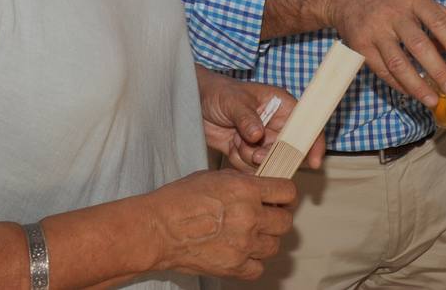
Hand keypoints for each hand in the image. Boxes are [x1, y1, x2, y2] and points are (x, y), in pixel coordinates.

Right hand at [146, 169, 295, 280]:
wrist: (157, 229)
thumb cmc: (178, 201)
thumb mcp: (215, 177)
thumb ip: (242, 183)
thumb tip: (260, 187)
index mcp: (246, 190)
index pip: (287, 192)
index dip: (284, 195)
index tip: (280, 198)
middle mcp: (250, 216)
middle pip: (285, 221)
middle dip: (278, 218)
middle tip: (266, 217)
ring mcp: (244, 244)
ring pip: (275, 246)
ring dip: (265, 240)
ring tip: (250, 236)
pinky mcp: (234, 267)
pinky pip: (259, 268)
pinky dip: (253, 262)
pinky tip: (242, 253)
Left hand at [197, 68, 325, 171]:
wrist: (194, 102)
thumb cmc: (218, 92)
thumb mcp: (233, 101)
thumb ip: (246, 117)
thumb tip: (258, 135)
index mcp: (281, 105)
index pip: (306, 125)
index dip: (313, 142)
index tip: (313, 162)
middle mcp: (275, 124)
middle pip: (287, 150)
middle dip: (270, 155)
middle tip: (254, 153)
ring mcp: (261, 140)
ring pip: (267, 161)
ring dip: (250, 157)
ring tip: (235, 141)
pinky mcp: (246, 151)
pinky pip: (250, 167)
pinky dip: (239, 161)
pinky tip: (230, 146)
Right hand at [322, 0, 445, 106]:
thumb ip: (440, 13)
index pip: (437, 22)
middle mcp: (393, 14)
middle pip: (418, 45)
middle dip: (437, 69)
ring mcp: (374, 31)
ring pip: (398, 62)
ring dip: (417, 84)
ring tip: (433, 100)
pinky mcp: (360, 46)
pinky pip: (381, 70)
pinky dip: (397, 84)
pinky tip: (411, 93)